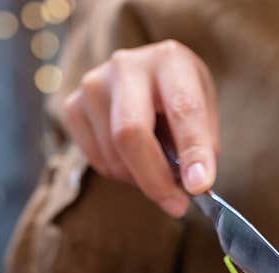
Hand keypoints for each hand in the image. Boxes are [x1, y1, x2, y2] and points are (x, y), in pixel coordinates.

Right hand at [62, 40, 219, 216]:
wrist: (146, 77)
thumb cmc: (179, 98)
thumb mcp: (205, 113)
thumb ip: (202, 147)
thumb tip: (193, 185)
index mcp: (170, 61)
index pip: (182, 109)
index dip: (192, 151)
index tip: (199, 186)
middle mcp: (126, 66)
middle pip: (130, 133)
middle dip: (155, 180)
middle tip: (176, 205)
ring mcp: (93, 85)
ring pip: (114, 156)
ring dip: (141, 179)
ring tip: (158, 169)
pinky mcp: (73, 107)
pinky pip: (98, 161)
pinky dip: (121, 175)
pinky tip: (134, 159)